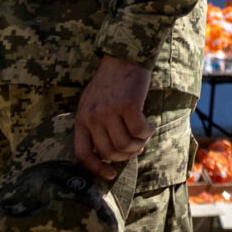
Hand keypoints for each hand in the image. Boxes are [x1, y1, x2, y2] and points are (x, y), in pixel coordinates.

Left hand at [74, 55, 152, 178]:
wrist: (123, 57)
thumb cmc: (110, 83)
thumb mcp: (92, 104)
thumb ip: (96, 127)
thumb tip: (113, 154)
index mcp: (81, 119)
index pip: (83, 154)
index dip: (97, 169)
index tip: (110, 174)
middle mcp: (93, 117)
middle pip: (109, 152)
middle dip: (125, 155)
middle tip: (136, 147)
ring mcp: (109, 111)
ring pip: (125, 144)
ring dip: (138, 145)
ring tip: (144, 136)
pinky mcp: (128, 105)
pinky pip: (139, 131)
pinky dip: (147, 133)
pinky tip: (150, 125)